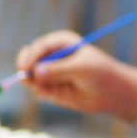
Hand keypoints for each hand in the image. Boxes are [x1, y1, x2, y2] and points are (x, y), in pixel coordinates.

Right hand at [15, 29, 132, 116]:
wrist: (111, 93)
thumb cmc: (100, 74)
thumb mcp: (82, 68)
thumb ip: (59, 70)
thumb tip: (36, 72)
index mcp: (61, 42)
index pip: (40, 46)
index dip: (31, 55)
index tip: (27, 67)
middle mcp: (52, 55)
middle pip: (28, 58)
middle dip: (25, 68)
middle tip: (25, 78)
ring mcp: (49, 71)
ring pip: (29, 75)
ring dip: (31, 82)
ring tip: (43, 89)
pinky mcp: (49, 87)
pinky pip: (36, 89)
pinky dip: (39, 92)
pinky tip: (48, 95)